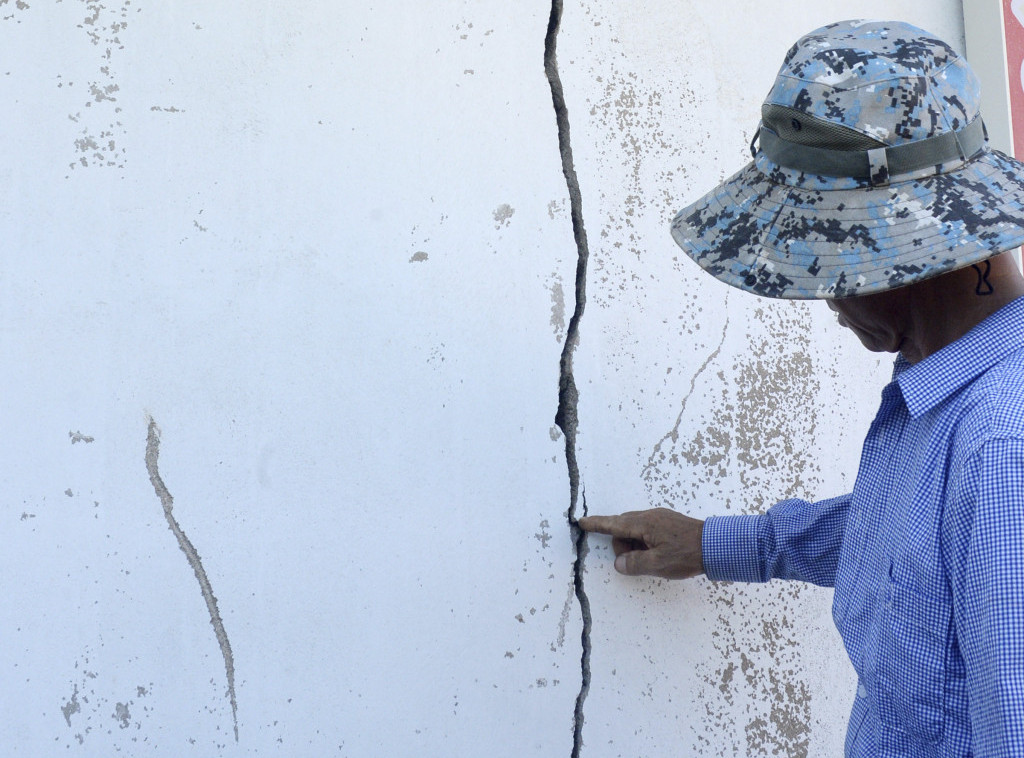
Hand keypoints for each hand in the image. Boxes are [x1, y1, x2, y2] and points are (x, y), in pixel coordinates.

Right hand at [578, 508, 703, 578]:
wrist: (717, 545)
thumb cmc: (687, 554)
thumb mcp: (658, 564)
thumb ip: (634, 564)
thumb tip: (619, 563)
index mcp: (644, 524)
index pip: (614, 524)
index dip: (597, 525)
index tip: (582, 521)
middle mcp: (650, 516)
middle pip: (624, 528)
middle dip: (623, 545)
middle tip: (634, 562)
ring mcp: (661, 518)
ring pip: (636, 529)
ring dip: (636, 545)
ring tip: (652, 561)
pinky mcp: (669, 522)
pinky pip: (648, 530)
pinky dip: (645, 542)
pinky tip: (658, 554)